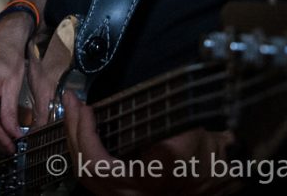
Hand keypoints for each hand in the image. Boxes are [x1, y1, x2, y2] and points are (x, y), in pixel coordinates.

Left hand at [63, 91, 237, 195]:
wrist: (214, 174)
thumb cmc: (201, 153)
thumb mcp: (186, 137)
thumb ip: (159, 133)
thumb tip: (130, 112)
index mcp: (144, 183)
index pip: (99, 165)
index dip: (86, 135)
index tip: (87, 107)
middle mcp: (130, 195)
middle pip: (86, 169)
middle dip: (74, 131)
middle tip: (71, 101)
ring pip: (85, 175)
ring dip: (74, 140)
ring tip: (72, 112)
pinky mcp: (120, 193)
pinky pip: (91, 177)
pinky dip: (82, 152)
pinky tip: (80, 131)